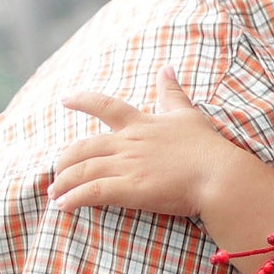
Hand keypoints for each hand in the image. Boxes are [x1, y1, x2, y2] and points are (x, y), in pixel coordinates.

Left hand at [51, 68, 241, 216]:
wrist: (219, 175)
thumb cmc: (207, 147)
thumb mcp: (188, 113)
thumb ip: (172, 92)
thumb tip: (167, 68)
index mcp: (141, 124)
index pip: (105, 106)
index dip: (82, 101)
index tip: (65, 99)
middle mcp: (129, 143)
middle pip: (83, 146)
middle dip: (64, 160)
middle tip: (55, 172)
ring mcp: (128, 166)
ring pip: (83, 170)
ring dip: (64, 183)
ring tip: (54, 194)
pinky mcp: (130, 188)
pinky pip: (93, 192)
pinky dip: (74, 198)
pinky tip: (63, 206)